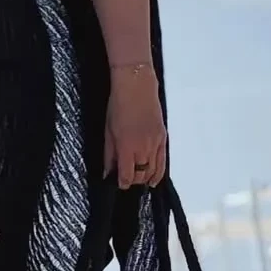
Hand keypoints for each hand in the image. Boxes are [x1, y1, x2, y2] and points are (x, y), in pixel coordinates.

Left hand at [104, 67, 166, 188]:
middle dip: (134, 181)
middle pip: (141, 175)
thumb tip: (108, 171)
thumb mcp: (108, 131)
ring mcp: (155, 143)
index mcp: (127, 147)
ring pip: (153, 170)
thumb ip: (109, 153)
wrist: (137, 86)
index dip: (123, 183)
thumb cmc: (119, 105)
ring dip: (145, 178)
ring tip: (140, 181)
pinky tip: (154, 178)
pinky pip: (163, 161)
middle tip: (127, 180)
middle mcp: (143, 148)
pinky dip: (159, 172)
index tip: (119, 183)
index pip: (127, 175)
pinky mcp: (163, 137)